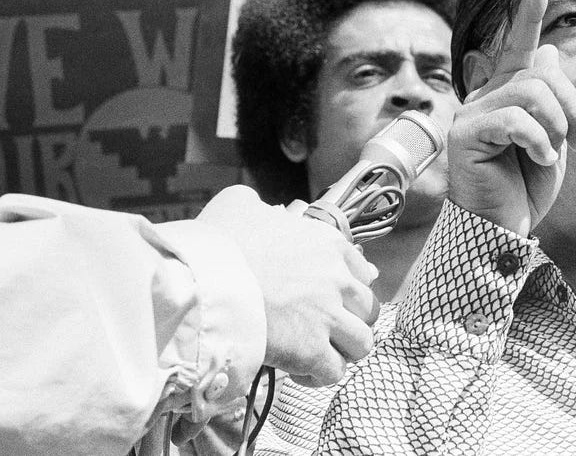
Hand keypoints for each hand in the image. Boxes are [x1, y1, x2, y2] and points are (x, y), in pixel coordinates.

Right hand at [198, 185, 379, 386]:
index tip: (332, 297)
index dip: (348, 286)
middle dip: (352, 319)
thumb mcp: (240, 204)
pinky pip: (334, 372)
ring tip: (321, 352)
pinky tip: (300, 371)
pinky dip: (321, 375)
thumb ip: (261, 206)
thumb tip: (265, 213)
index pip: (362, 270)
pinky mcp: (311, 351)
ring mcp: (328, 316)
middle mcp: (337, 279)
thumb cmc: (219, 243)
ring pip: (362, 342)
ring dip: (344, 350)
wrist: (202, 283)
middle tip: (327, 327)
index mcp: (328, 244)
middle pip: (369, 307)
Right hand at [447, 0, 575, 235]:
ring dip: (556, 125)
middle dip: (573, 106)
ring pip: (531, 93)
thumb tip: (551, 50)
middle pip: (541, 73)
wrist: (503, 229)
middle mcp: (486, 96)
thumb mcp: (553, 139)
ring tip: (554, 153)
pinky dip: (537, 140)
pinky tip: (537, 160)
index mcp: (508, 93)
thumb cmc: (526, 188)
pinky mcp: (464, 135)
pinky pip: (514, 119)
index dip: (528, 14)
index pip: (518, 46)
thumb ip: (553, 99)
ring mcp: (471, 114)